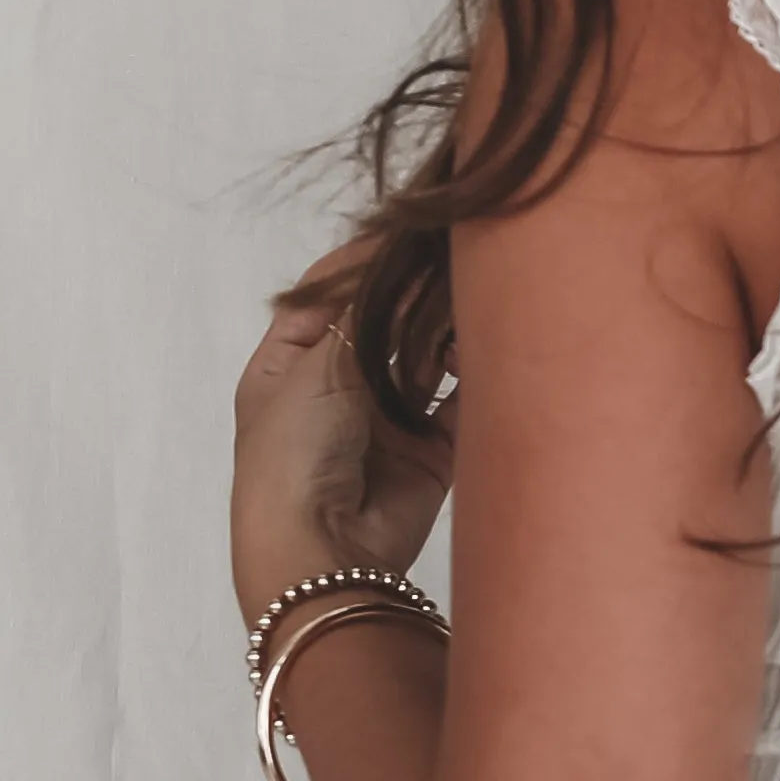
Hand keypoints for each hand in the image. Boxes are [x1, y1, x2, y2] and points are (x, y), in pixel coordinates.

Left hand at [231, 245, 453, 621]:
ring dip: (448, 334)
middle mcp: (339, 384)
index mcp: (291, 362)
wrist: (320, 550)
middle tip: (456, 263)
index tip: (412, 230)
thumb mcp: (315, 367)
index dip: (370, 260)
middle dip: (418, 295)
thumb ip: (365, 312)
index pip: (332, 292)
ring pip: (428, 357)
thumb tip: (408, 259)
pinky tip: (487, 353)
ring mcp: (387, 417)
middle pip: (387, 321)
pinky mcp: (431, 450)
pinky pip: (462, 403)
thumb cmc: (292, 455)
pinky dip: (476, 378)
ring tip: (470, 313)